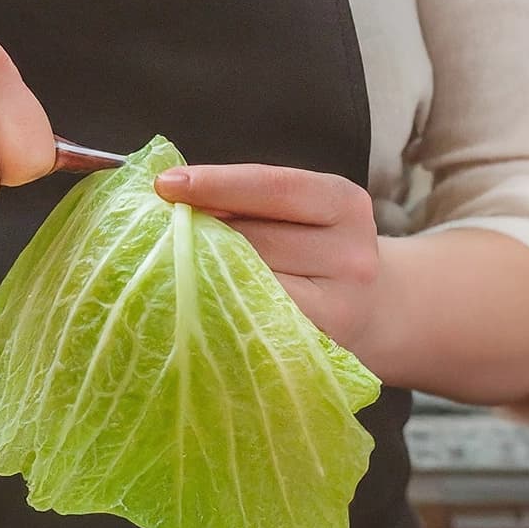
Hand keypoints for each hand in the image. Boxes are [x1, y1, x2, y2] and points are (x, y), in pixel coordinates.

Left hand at [154, 165, 386, 357]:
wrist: (371, 309)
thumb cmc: (314, 252)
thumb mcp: (301, 212)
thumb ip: (249, 202)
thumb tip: (173, 195)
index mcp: (345, 203)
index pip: (273, 186)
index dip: (217, 184)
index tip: (165, 184)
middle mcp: (351, 253)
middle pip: (255, 238)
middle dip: (201, 232)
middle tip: (157, 231)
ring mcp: (341, 303)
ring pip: (250, 280)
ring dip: (205, 272)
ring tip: (173, 267)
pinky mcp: (322, 343)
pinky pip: (256, 319)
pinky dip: (222, 308)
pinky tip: (198, 302)